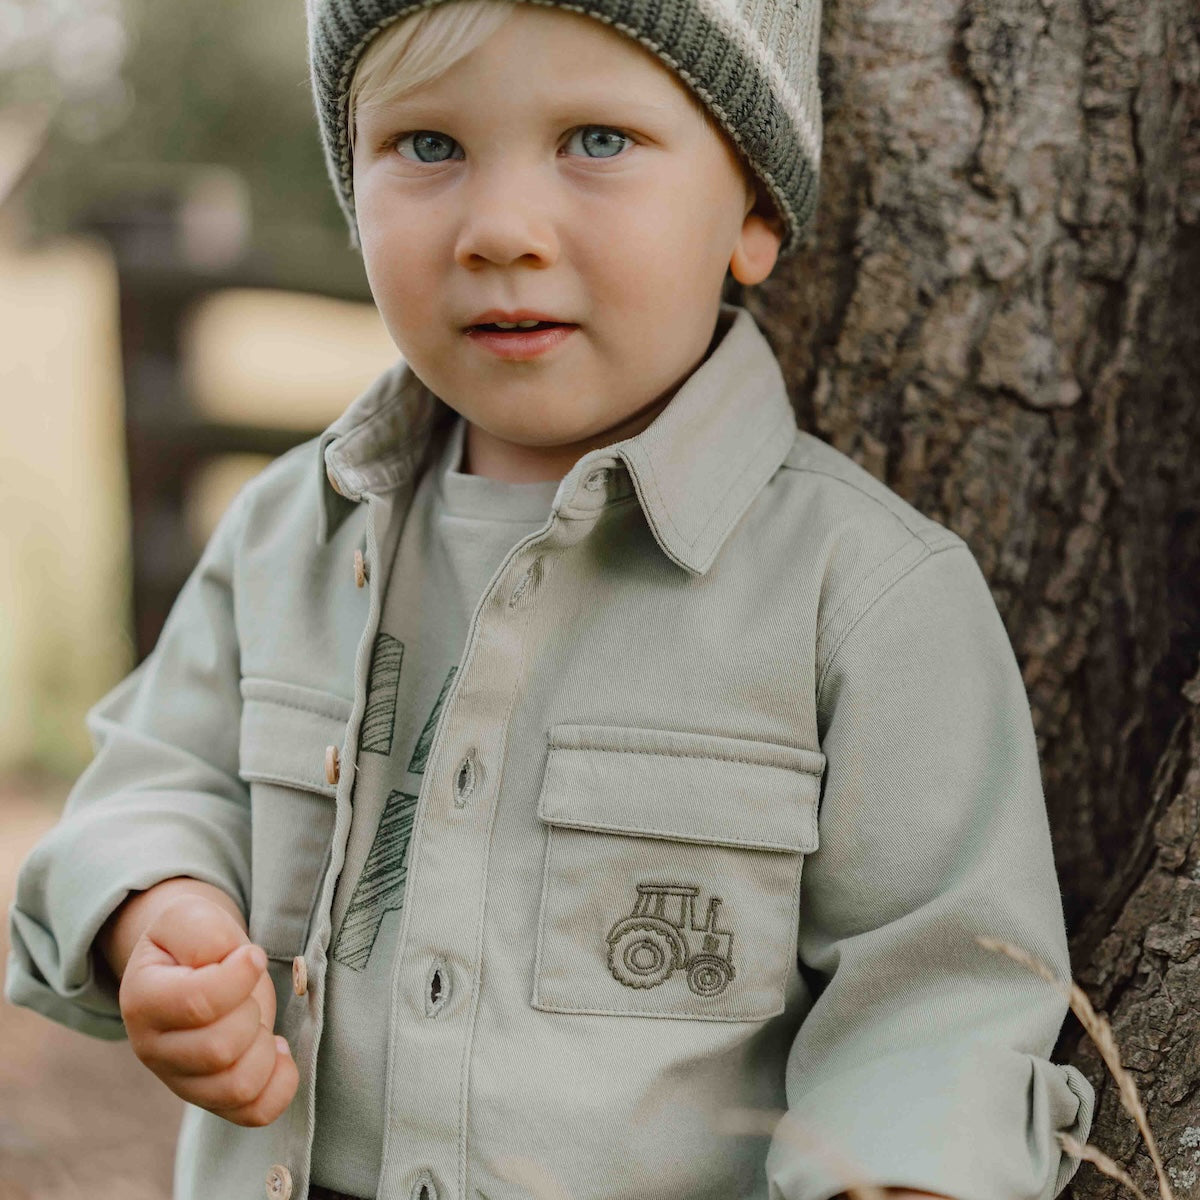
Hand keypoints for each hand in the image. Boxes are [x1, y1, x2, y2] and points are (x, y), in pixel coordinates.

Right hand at [117, 892, 298, 1125]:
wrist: (190, 965)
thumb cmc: (194, 942)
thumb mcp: (191, 916)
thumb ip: (206, 932)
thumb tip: (242, 964)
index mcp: (142, 999)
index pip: (199, 1003)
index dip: (239, 976)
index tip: (251, 955)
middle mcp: (152, 1050)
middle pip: (221, 1048)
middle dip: (251, 1010)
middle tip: (247, 991)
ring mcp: (180, 1081)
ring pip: (238, 1085)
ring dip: (264, 1046)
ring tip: (257, 1019)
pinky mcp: (211, 1100)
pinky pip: (254, 1112)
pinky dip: (279, 1082)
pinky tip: (275, 1049)